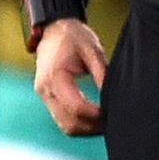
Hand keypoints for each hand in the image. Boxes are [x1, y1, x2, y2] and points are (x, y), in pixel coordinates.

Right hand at [34, 18, 106, 135]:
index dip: (96, 115)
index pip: (76, 106)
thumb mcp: (92, 50)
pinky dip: (79, 123)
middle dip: (92, 127)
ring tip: (107, 123)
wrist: (53, 29)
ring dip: (86, 129)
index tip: (113, 113)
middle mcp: (45, 90)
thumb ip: (102, 73)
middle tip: (114, 123)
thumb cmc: (73, 37)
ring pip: (64, 125)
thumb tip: (112, 95)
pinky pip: (62, 119)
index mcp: (55, 77)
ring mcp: (44, 96)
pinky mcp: (48, 98)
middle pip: (68, 122)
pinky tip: (96, 120)